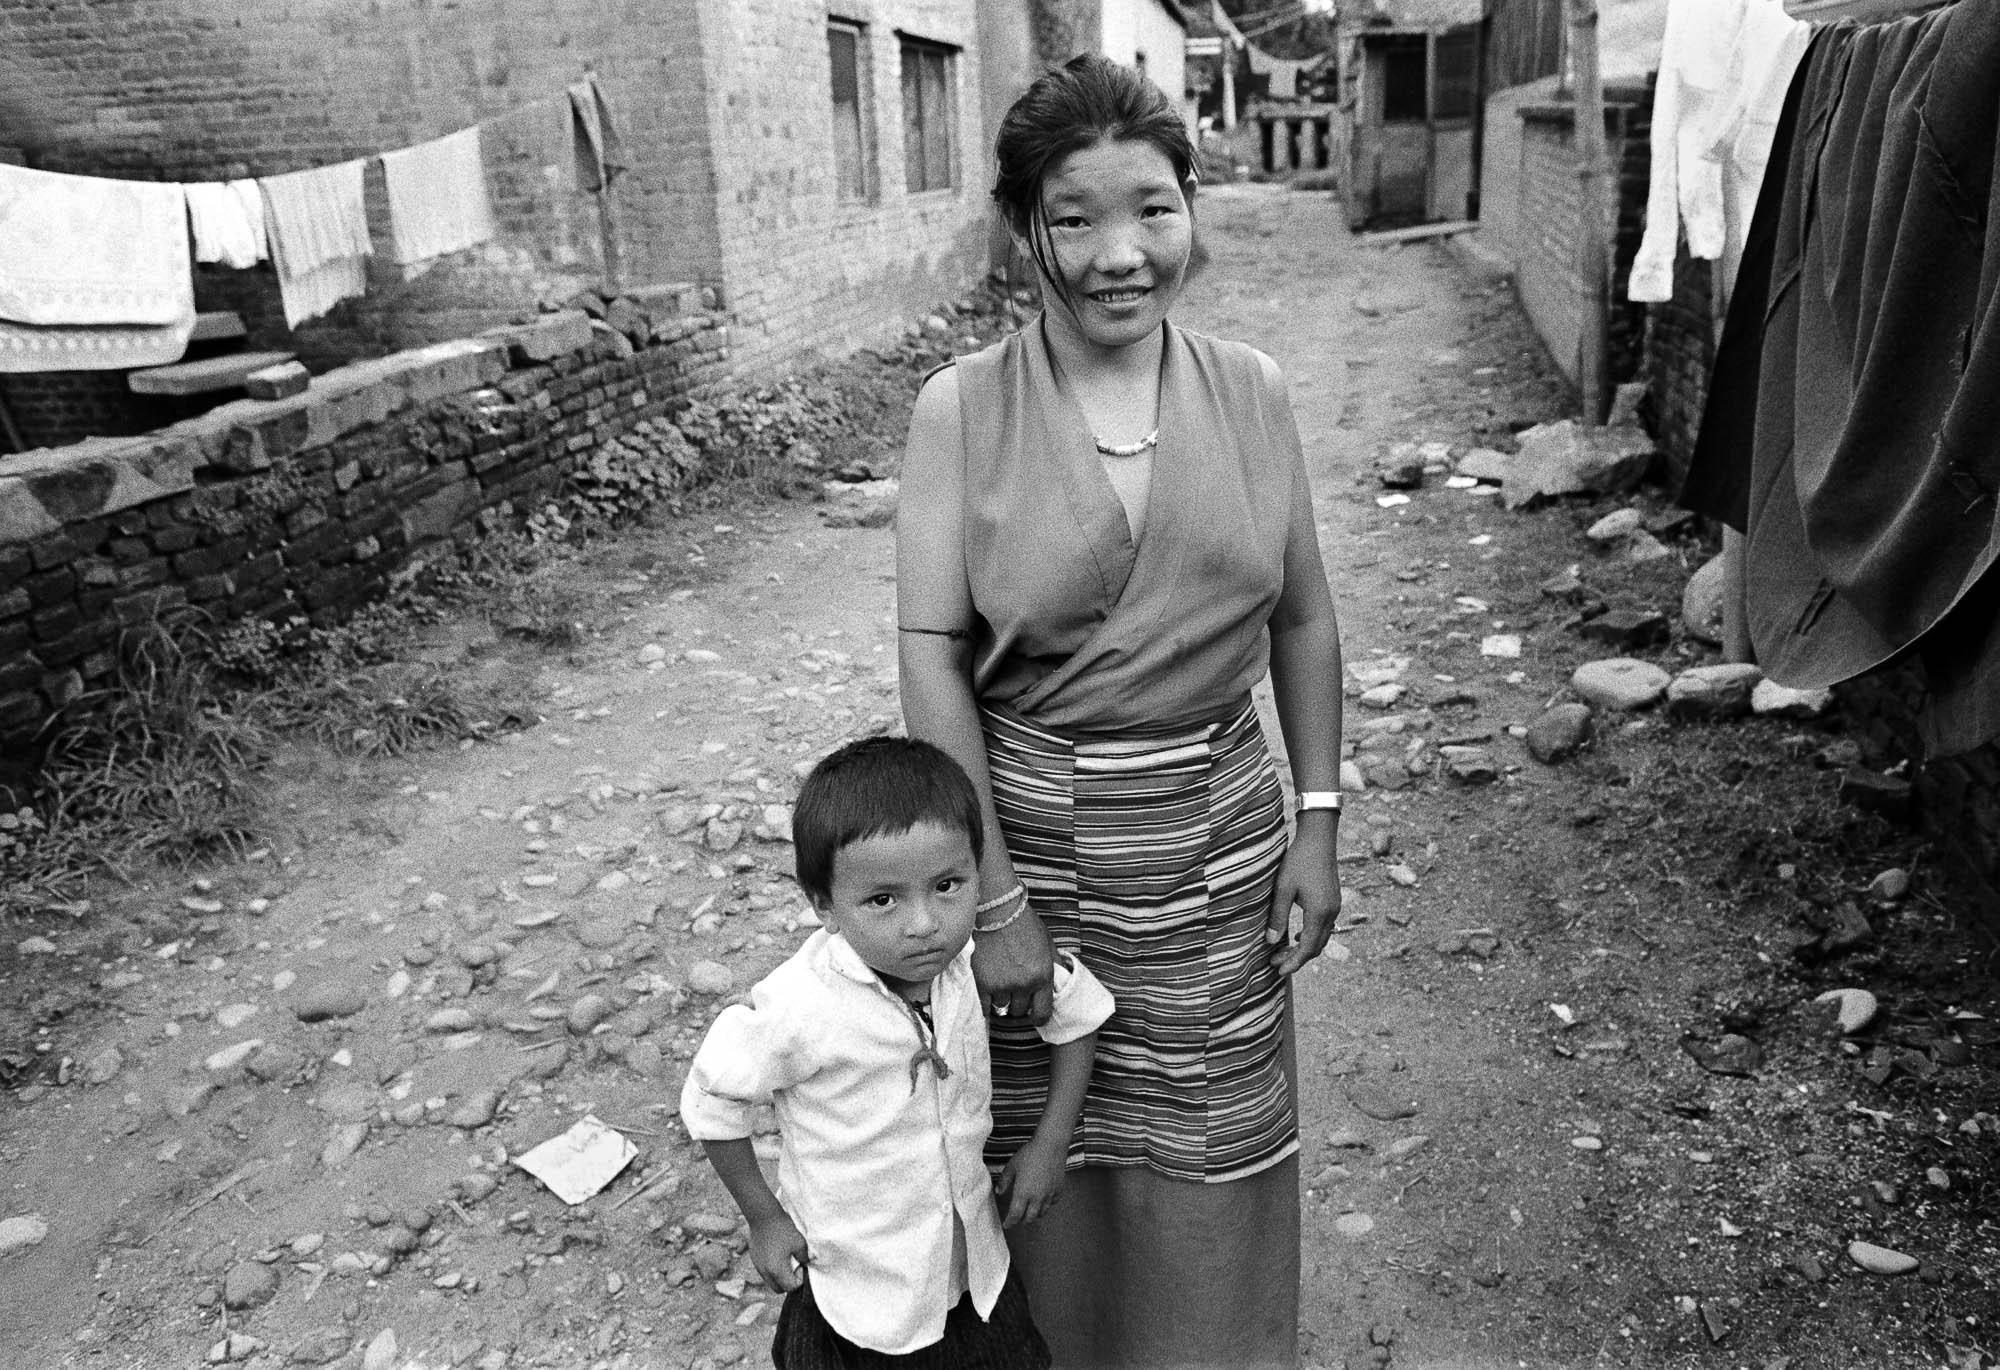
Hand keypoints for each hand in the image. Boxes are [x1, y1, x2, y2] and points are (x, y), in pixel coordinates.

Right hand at [746, 1212, 808, 1292]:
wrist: (764, 1216)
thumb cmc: (783, 1229)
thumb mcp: (800, 1243)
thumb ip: (804, 1258)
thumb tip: (804, 1264)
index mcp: (777, 1271)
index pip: (791, 1287)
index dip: (799, 1279)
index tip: (801, 1265)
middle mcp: (766, 1272)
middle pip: (779, 1289)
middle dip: (789, 1283)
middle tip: (794, 1267)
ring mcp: (758, 1266)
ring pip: (770, 1281)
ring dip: (779, 1277)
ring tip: (785, 1260)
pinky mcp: (754, 1259)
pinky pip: (764, 1272)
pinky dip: (771, 1270)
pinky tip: (776, 1255)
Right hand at [971, 904, 1055, 1025]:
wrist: (997, 909)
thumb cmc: (1024, 922)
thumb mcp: (1047, 942)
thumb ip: (1054, 964)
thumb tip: (1060, 981)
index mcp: (1043, 975)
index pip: (1042, 1013)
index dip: (1037, 1016)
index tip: (1032, 1013)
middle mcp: (1023, 984)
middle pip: (1019, 1011)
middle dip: (1018, 1003)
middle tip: (1014, 991)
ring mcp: (1001, 984)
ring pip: (1001, 1008)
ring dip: (1001, 1000)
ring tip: (1000, 985)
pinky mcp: (982, 982)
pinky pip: (984, 1006)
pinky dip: (985, 1003)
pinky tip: (987, 994)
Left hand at [995, 1135, 1068, 1227]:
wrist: (1051, 1145)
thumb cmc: (1030, 1153)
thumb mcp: (1012, 1166)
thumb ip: (1004, 1181)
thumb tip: (999, 1191)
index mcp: (1023, 1193)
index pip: (1015, 1215)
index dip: (1010, 1222)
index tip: (1006, 1225)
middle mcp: (1037, 1197)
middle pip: (1029, 1218)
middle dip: (1022, 1221)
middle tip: (1017, 1219)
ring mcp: (1049, 1194)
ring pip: (1042, 1213)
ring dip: (1034, 1215)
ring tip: (1029, 1212)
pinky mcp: (1059, 1189)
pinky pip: (1052, 1203)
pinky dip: (1046, 1205)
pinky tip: (1043, 1201)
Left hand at [1267, 817, 1339, 976]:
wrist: (1319, 839)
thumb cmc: (1299, 861)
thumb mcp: (1283, 888)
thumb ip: (1278, 916)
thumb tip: (1270, 941)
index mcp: (1319, 913)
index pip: (1307, 948)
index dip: (1293, 962)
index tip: (1279, 971)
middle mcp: (1331, 913)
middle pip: (1316, 947)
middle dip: (1296, 958)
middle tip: (1275, 963)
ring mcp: (1335, 907)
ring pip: (1321, 938)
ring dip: (1303, 948)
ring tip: (1282, 951)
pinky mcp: (1333, 901)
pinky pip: (1324, 927)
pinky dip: (1310, 936)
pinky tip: (1295, 935)